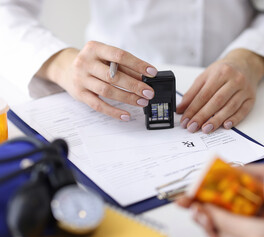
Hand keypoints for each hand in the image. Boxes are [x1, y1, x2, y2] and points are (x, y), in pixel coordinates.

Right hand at [36, 41, 157, 119]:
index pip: (119, 56)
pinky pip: (99, 105)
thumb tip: (145, 78)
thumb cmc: (92, 62)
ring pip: (107, 91)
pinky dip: (114, 112)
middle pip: (113, 76)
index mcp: (94, 48)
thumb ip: (123, 66)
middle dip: (134, 85)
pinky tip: (126, 115)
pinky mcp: (80, 94)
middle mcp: (85, 62)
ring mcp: (81, 79)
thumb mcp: (105, 58)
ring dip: (127, 98)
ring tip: (142, 101)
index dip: (138, 64)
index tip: (152, 73)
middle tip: (149, 92)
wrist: (65, 68)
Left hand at [176, 49, 263, 133]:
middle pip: (216, 101)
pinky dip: (234, 119)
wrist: (245, 63)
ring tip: (206, 129)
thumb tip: (180, 109)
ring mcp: (244, 89)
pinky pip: (243, 110)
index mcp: (220, 73)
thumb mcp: (206, 76)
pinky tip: (226, 126)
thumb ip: (192, 93)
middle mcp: (234, 80)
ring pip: (230, 107)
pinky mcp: (251, 98)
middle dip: (203, 116)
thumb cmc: (223, 71)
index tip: (185, 120)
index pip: (204, 94)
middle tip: (193, 127)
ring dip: (217, 120)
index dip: (193, 109)